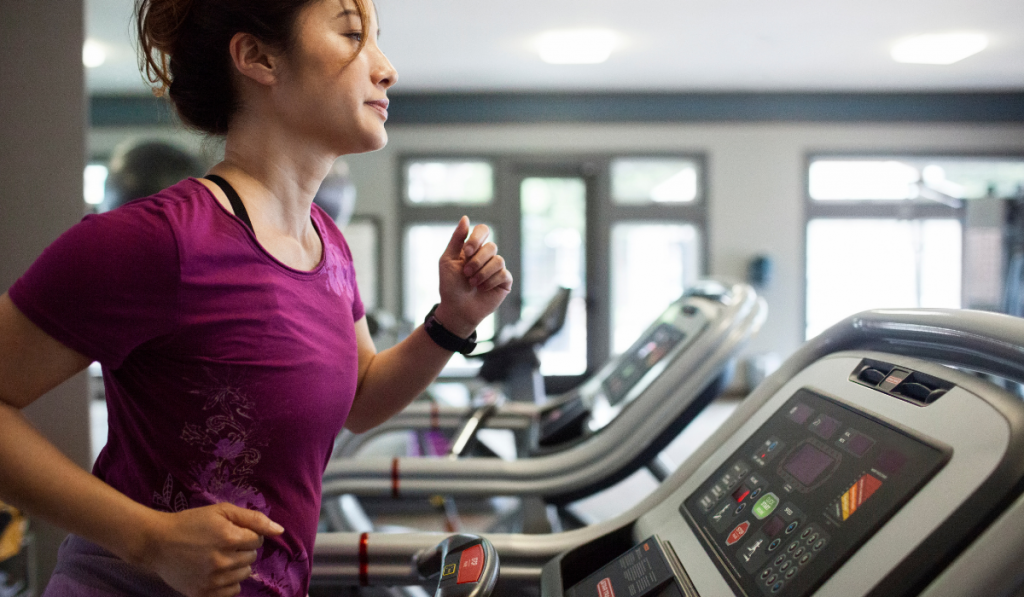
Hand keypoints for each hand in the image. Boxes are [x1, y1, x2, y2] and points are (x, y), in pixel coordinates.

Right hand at [139, 503, 283, 596]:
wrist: (157, 543)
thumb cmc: (191, 522)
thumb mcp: (221, 511)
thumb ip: (253, 519)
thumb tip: (280, 530)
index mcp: (228, 537)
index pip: (257, 540)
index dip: (247, 535)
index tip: (232, 532)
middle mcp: (222, 561)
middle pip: (252, 559)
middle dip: (242, 550)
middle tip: (223, 544)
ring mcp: (212, 580)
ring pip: (244, 575)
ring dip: (236, 566)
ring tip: (219, 557)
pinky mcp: (203, 594)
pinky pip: (232, 592)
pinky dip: (228, 582)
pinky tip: (216, 572)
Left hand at [435, 216, 512, 336]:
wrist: (457, 309)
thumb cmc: (450, 286)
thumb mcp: (448, 260)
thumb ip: (456, 239)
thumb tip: (466, 218)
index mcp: (474, 248)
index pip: (483, 230)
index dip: (477, 238)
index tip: (467, 252)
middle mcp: (487, 256)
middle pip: (491, 246)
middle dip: (477, 261)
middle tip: (466, 274)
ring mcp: (497, 269)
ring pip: (498, 260)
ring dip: (482, 273)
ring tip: (473, 283)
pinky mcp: (505, 281)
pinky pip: (504, 274)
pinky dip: (490, 281)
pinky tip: (482, 289)